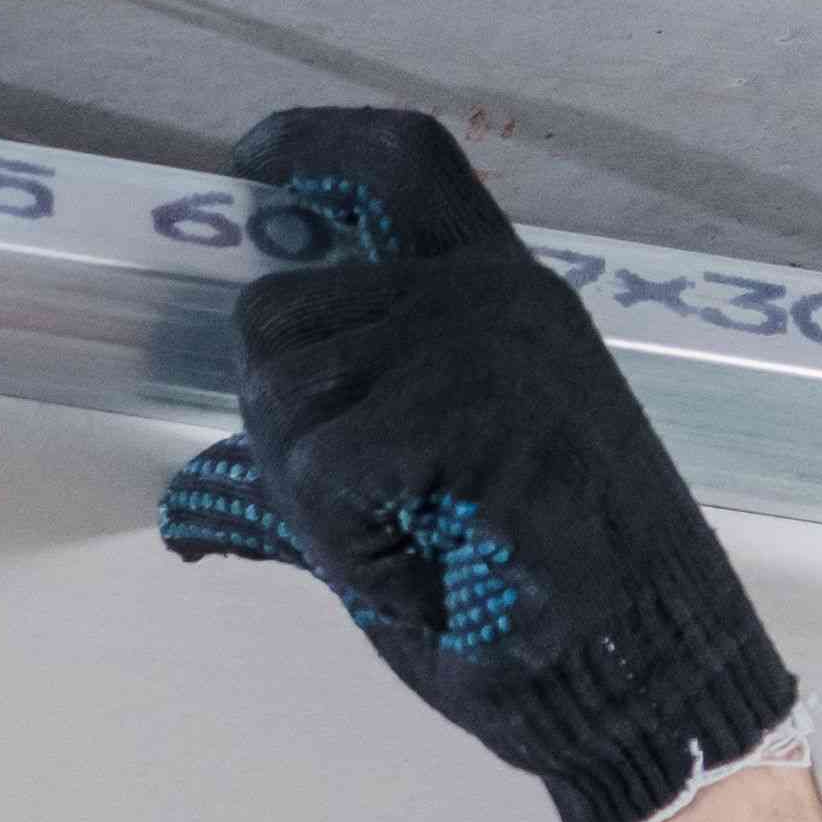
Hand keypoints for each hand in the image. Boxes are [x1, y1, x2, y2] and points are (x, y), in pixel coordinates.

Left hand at [161, 107, 805, 821]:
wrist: (637, 676)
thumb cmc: (526, 595)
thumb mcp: (407, 507)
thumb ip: (308, 473)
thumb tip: (184, 506)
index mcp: (494, 294)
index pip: (403, 166)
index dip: (315, 144)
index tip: (252, 159)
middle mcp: (491, 297)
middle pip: (272, 316)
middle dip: (277, 431)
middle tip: (373, 514)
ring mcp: (484, 347)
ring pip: (279, 395)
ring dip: (315, 501)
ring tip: (413, 544)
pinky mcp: (475, 413)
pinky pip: (322, 469)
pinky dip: (350, 547)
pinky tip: (427, 575)